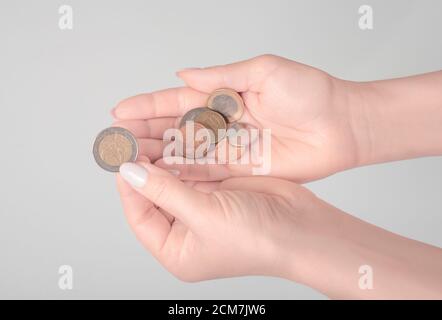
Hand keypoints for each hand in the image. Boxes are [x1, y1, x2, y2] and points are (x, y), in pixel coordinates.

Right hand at [112, 54, 362, 181]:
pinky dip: (183, 174)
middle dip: (146, 133)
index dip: (148, 105)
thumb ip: (222, 78)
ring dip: (159, 155)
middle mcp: (224, 121)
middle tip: (118, 140)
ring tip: (130, 159)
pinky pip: (207, 172)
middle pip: (176, 128)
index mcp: (226, 93)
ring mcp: (231, 146)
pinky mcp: (242, 168)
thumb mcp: (264, 72)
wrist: (342, 126)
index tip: (120, 111)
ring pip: (187, 152)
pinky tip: (160, 176)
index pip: (177, 100)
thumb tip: (183, 75)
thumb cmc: (310, 92)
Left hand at [116, 160, 441, 297]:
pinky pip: (194, 169)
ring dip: (161, 156)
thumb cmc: (256, 238)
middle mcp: (186, 229)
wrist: (301, 228)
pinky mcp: (218, 190)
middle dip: (143, 167)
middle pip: (154, 194)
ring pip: (172, 178)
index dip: (129, 185)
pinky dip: (183, 154)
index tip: (122, 155)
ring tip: (147, 132)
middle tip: (129, 138)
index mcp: (176, 248)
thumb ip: (164, 192)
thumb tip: (129, 171)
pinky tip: (173, 137)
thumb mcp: (202, 216)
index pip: (139, 214)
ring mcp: (202, 208)